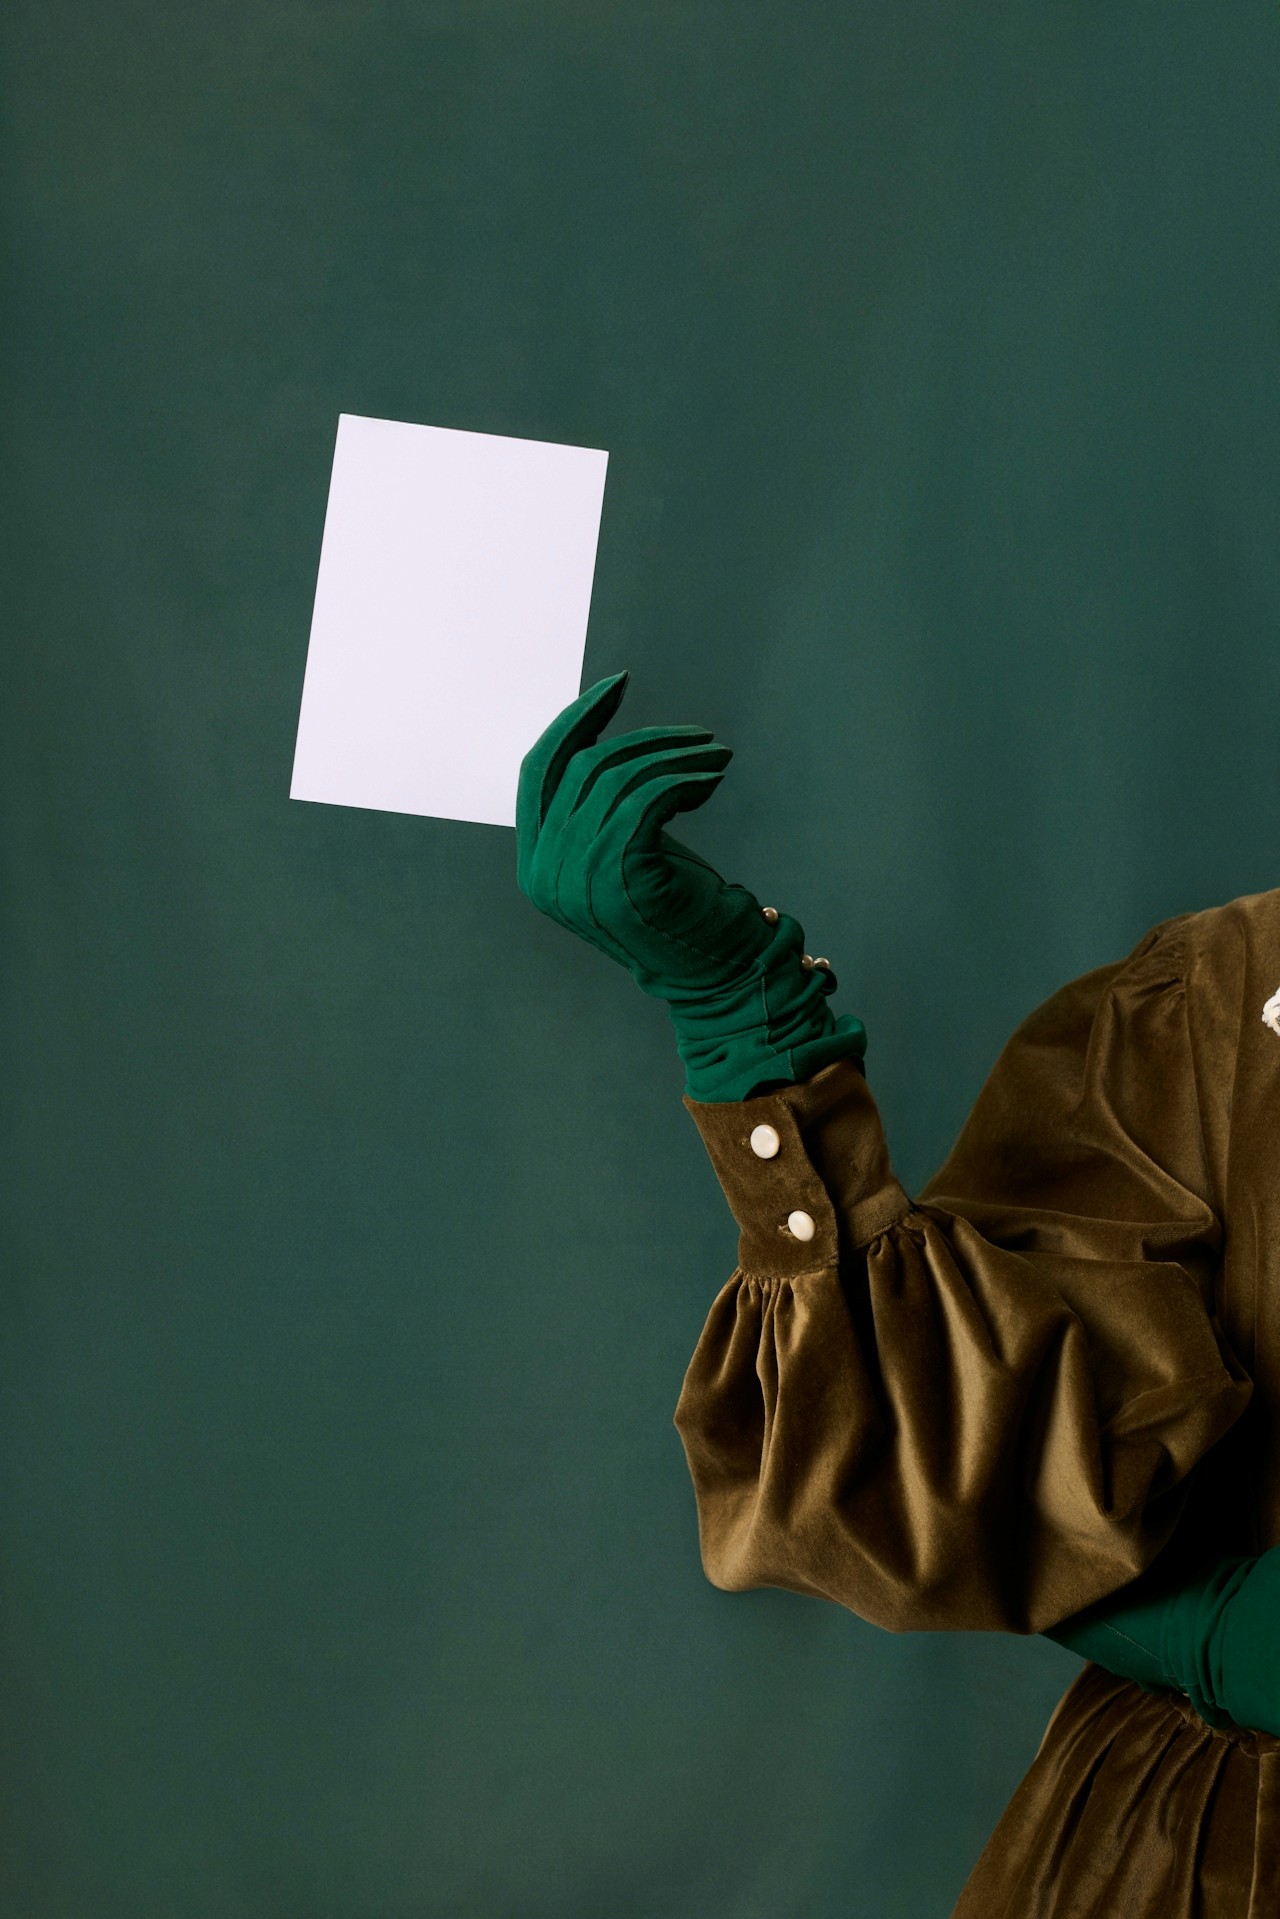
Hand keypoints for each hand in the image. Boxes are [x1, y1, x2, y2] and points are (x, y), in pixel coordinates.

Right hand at [516, 671, 776, 999]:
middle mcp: (544, 873)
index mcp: (535, 866)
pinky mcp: (618, 877)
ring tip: (718, 758)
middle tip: (699, 736)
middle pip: (583, 766)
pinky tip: (712, 780)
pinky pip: (647, 797)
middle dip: (645, 738)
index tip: (619, 686)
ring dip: (677, 757)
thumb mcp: (626, 851)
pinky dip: (684, 778)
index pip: (538, 769)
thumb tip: (601, 739)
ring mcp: (576, 878)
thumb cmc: (680, 910)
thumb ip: (598, 809)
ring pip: (619, 777)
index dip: (575, 721)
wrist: (717, 976)